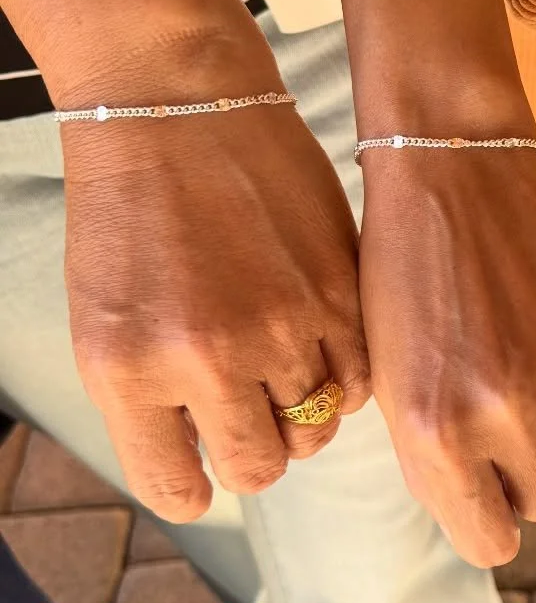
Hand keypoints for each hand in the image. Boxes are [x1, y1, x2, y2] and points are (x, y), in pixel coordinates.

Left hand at [62, 30, 369, 521]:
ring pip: (317, 427)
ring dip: (305, 417)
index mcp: (130, 374)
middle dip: (258, 453)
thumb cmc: (132, 212)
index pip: (175, 485)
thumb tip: (202, 460)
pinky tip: (328, 353)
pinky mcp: (338, 293)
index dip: (194, 491)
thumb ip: (149, 399)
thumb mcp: (106, 319)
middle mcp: (208, 362)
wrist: (181, 111)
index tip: (205, 483)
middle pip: (261, 464)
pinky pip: (362, 378)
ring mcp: (281, 328)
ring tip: (292, 381)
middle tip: (257, 424)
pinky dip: (348, 380)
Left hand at [358, 146, 535, 566]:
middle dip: (521, 479)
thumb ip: (434, 458)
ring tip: (506, 351)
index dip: (487, 524)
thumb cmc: (403, 276)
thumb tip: (484, 510)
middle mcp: (508, 412)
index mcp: (436, 432)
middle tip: (494, 428)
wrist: (455, 174)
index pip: (491, 542)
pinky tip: (533, 316)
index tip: (483, 502)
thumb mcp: (390, 379)